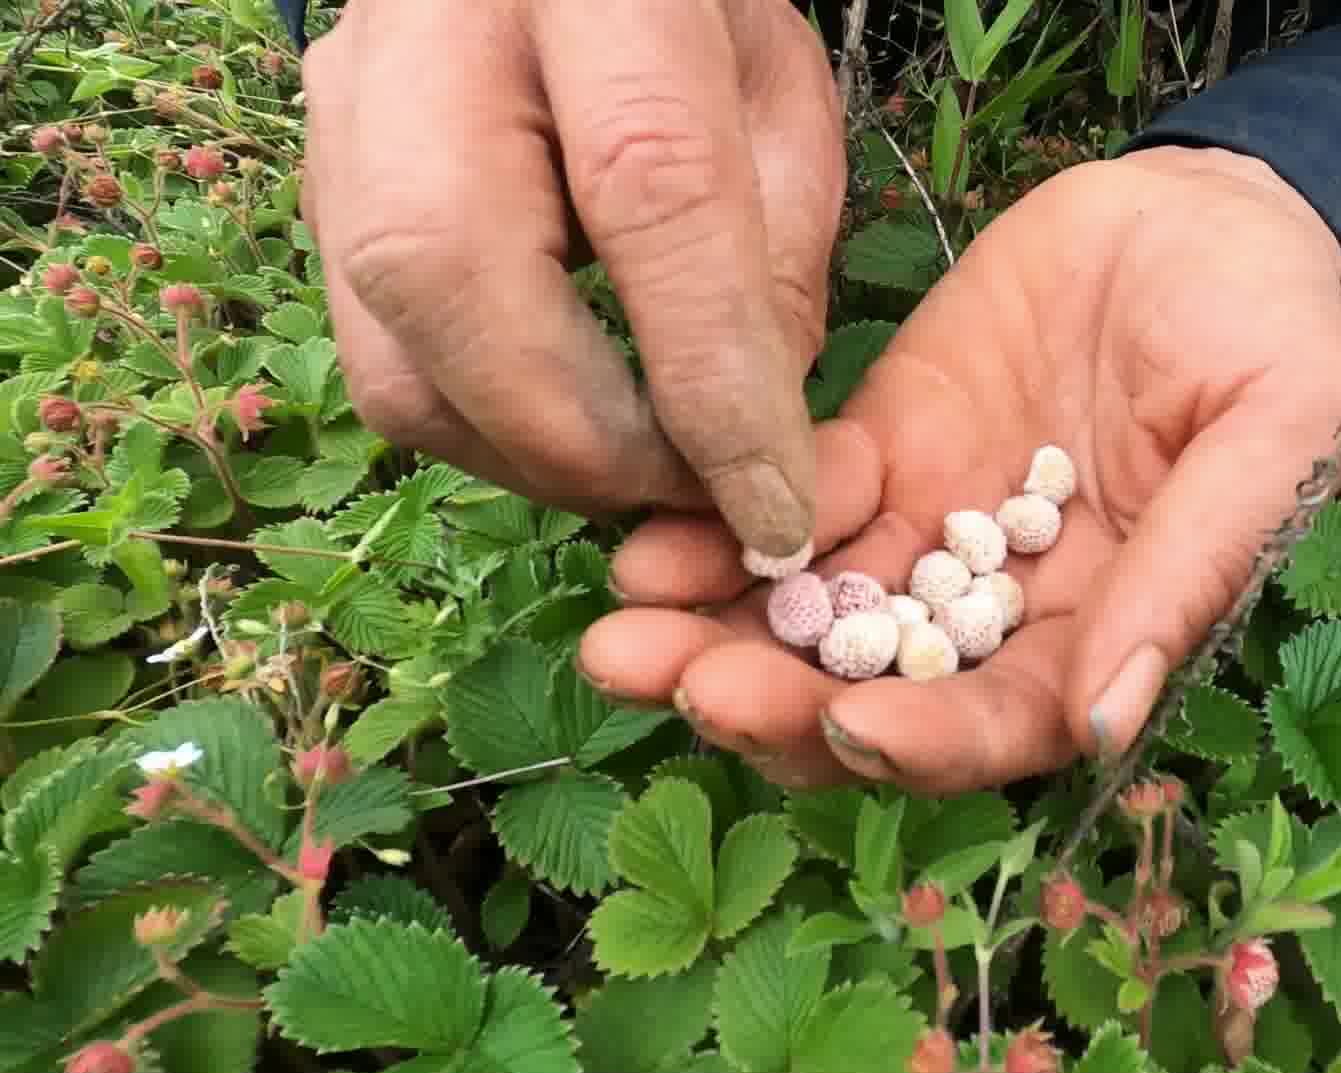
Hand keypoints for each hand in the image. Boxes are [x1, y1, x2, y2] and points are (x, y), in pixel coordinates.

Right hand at [297, 0, 843, 556]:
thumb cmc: (684, 1)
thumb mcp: (779, 91)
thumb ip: (779, 253)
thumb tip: (749, 435)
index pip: (650, 194)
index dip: (714, 383)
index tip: (775, 509)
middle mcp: (428, 38)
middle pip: (457, 286)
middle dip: (586, 445)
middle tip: (692, 495)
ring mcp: (343, 114)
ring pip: (390, 356)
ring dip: (527, 456)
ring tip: (638, 467)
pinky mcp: (316, 187)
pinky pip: (376, 355)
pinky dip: (483, 423)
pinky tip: (569, 419)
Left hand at [576, 146, 1340, 793]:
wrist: (1207, 211)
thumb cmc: (1272, 330)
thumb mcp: (1271, 437)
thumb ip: (1191, 570)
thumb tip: (1109, 723)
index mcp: (1105, 631)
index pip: (1004, 721)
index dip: (925, 741)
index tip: (846, 728)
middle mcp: (1005, 608)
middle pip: (879, 688)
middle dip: (779, 700)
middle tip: (680, 684)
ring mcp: (934, 531)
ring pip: (815, 611)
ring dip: (717, 632)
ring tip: (621, 636)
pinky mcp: (884, 449)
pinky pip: (795, 501)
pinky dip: (721, 527)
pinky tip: (648, 542)